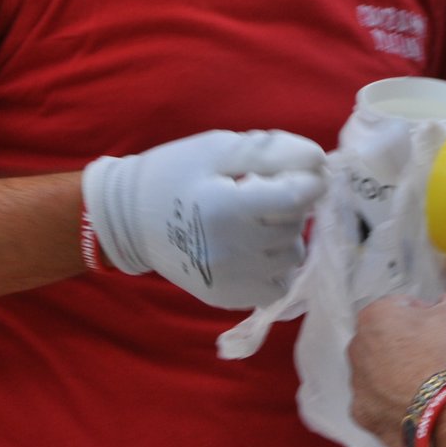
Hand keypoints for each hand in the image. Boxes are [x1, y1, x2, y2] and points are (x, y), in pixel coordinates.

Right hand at [82, 130, 326, 309]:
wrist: (126, 220)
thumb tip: (320, 162)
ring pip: (292, 257)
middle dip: (289, 204)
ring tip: (253, 221)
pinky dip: (274, 267)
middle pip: (295, 224)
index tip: (298, 172)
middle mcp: (230, 251)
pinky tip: (252, 248)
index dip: (309, 180)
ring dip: (284, 236)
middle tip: (258, 192)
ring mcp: (229, 280)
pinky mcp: (227, 298)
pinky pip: (277, 286)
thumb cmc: (173, 173)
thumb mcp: (217, 148)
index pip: (298, 197)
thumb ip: (271, 152)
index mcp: (226, 207)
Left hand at [351, 290, 445, 446]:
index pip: (402, 309)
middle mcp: (355, 348)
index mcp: (373, 317)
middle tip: (434, 358)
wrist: (440, 412)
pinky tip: (413, 406)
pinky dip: (391, 404)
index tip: (440, 333)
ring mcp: (356, 383)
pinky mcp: (361, 413)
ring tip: (425, 386)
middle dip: (406, 346)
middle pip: (386, 341)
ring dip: (396, 375)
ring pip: (379, 373)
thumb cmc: (443, 356)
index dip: (425, 318)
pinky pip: (377, 403)